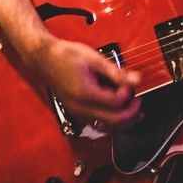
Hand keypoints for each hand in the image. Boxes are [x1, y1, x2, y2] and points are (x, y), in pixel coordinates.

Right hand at [24, 36, 142, 127]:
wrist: (44, 57)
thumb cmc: (65, 55)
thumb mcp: (94, 59)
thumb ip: (117, 73)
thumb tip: (137, 80)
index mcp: (85, 93)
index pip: (117, 103)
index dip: (128, 93)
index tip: (129, 83)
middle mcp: (80, 107)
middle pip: (114, 121)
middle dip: (131, 113)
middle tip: (138, 101)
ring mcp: (76, 111)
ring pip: (106, 127)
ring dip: (123, 122)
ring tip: (134, 112)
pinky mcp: (75, 111)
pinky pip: (97, 124)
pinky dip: (110, 121)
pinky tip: (117, 113)